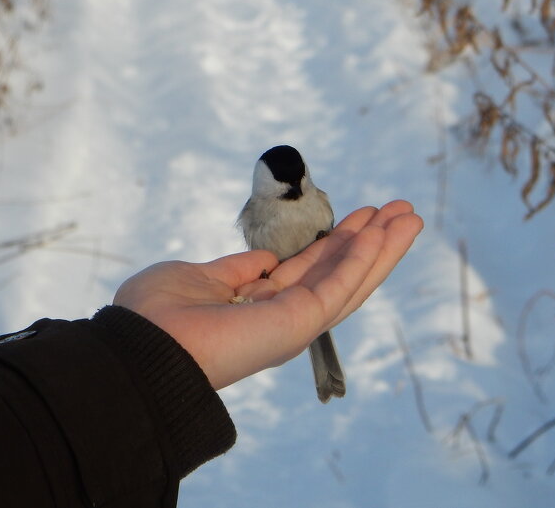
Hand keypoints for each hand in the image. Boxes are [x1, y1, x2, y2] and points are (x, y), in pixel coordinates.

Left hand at [112, 200, 422, 389]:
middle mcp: (282, 317)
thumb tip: (265, 261)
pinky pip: (339, 285)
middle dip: (372, 242)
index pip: (311, 271)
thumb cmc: (157, 315)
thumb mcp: (200, 278)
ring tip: (409, 216)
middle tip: (402, 210)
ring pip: (351, 280)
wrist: (145, 344)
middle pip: (340, 273)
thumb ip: (235, 270)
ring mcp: (294, 323)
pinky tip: (381, 233)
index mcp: (258, 307)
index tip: (362, 216)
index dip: (338, 242)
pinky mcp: (300, 322)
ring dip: (382, 248)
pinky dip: (363, 259)